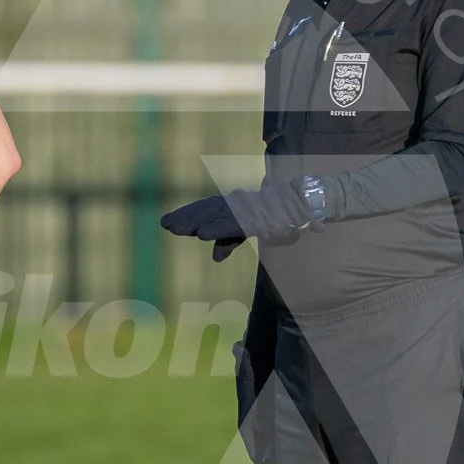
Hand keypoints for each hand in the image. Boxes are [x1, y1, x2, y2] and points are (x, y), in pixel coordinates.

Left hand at [160, 183, 312, 260]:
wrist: (298, 206)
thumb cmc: (273, 217)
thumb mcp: (245, 231)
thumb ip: (228, 241)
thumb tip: (215, 258)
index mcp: (231, 206)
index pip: (205, 210)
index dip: (186, 216)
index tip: (168, 223)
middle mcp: (235, 204)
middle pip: (205, 210)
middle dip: (185, 217)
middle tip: (165, 224)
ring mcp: (244, 210)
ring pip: (215, 215)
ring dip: (195, 221)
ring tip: (176, 229)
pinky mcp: (254, 218)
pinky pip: (232, 224)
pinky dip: (216, 228)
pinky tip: (202, 234)